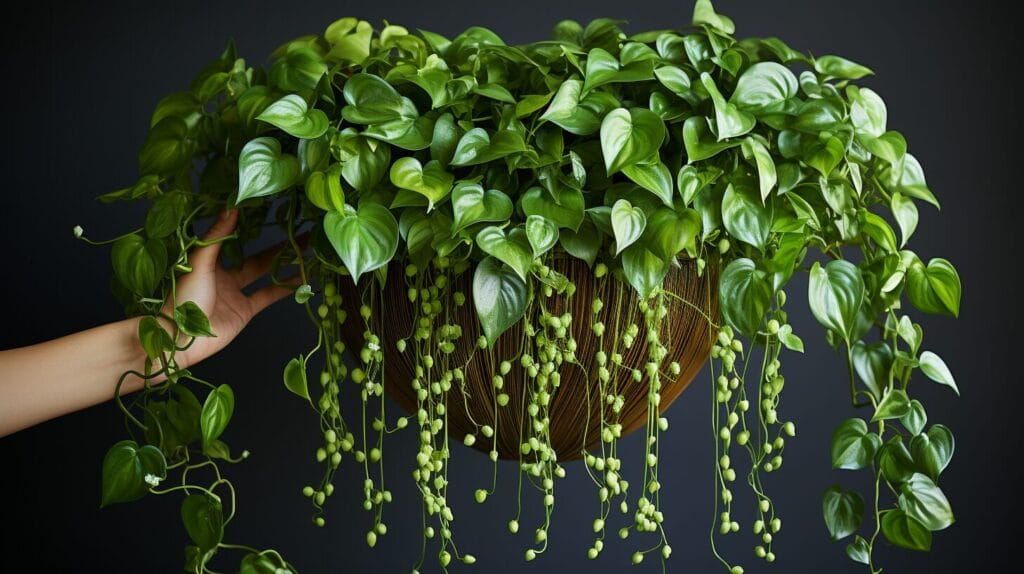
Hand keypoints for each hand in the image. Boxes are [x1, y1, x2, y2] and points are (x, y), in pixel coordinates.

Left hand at [167, 209, 300, 368]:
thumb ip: (217, 236)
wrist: (179, 339)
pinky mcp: (245, 310)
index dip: (252, 226)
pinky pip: (268, 296)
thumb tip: (232, 207)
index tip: (270, 211)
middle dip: (277, 245)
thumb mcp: (199, 261)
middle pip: (256, 255)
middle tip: (299, 230)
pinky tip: (302, 278)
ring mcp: (236, 293)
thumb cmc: (182, 297)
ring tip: (306, 250)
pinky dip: (285, 288)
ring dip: (284, 263)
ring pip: (265, 274)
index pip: (235, 238)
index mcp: (210, 260)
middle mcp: (225, 274)